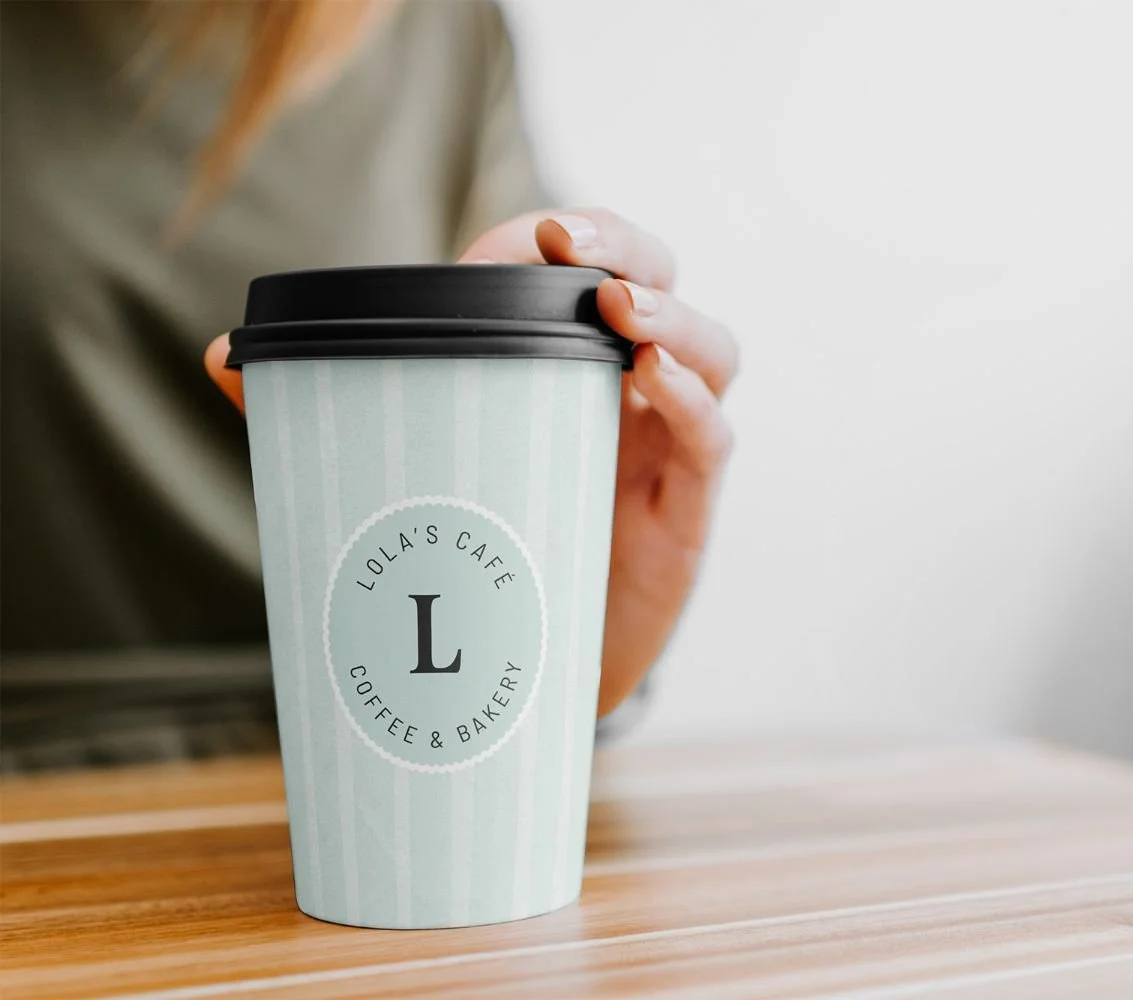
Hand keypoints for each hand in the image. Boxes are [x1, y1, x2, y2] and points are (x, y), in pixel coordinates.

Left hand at [205, 208, 737, 716]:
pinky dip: (691, 403)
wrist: (529, 676)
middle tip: (568, 245)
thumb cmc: (482, 553)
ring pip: (711, 353)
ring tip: (619, 311)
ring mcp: (663, 449)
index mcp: (569, 366)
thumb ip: (329, 411)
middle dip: (627, 248)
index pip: (587, 269)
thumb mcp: (415, 471)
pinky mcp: (684, 514)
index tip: (523, 238)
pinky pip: (710, 441)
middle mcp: (625, 394)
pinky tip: (652, 381)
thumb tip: (220, 354)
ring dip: (672, 320)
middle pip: (663, 287)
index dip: (565, 238)